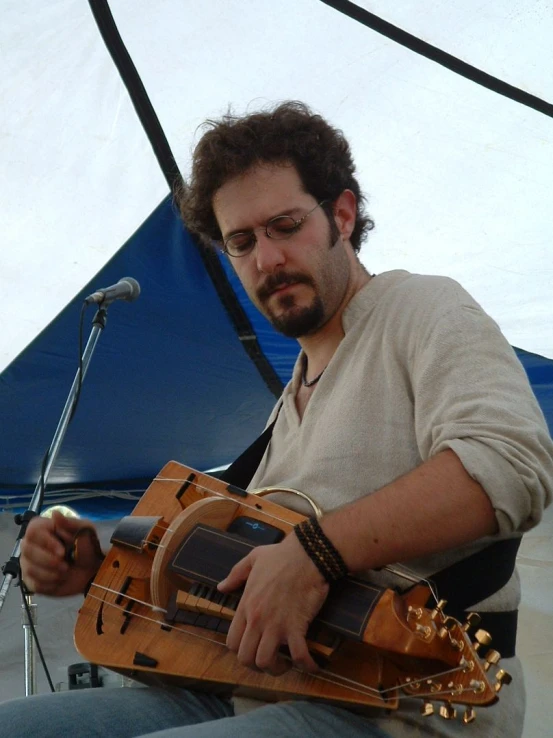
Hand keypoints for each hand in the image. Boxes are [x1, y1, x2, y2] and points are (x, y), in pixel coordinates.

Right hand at [20, 510, 103, 596]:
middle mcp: (32, 545)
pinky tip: (60, 580)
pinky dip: (50, 583)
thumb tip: (55, 513)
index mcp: (44, 529)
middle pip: (27, 550)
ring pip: (29, 568)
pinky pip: (34, 584)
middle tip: (65, 565)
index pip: (32, 530)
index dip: (45, 541)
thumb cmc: (87, 547)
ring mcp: (29, 563)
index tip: (62, 551)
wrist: (92, 570)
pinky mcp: (31, 581)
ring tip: (65, 571)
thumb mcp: (85, 531)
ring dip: (51, 572)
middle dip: (48, 560)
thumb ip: (70, 523)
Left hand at [217, 531, 328, 674]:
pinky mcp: (297, 626)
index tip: (253, 649)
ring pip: (266, 662)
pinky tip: (312, 665)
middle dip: (256, 666)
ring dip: (277, 669)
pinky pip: (299, 655)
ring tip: (287, 664)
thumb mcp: (253, 559)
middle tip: (269, 661)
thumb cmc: (281, 555)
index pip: (232, 642)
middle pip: (246, 658)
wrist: (307, 554)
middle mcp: (257, 619)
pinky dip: (307, 665)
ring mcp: (276, 624)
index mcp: (246, 605)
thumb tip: (221, 587)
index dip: (241, 652)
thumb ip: (235, 574)